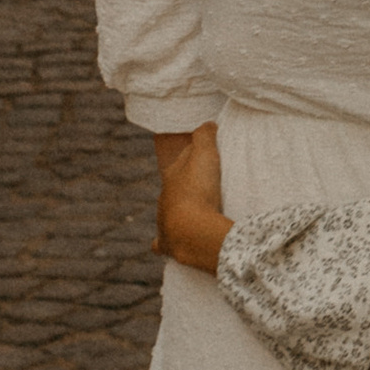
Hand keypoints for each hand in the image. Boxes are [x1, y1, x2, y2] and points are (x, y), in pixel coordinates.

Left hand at [153, 124, 231, 274]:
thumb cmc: (198, 189)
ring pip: (166, 212)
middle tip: (204, 184)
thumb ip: (205, 135)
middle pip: (174, 187)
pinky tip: (164, 244)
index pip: (183, 161)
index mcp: (171, 176)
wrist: (190, 229)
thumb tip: (207, 124)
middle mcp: (164, 198)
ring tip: (193, 212)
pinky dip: (163, 242)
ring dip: (177, 210)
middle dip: (185, 184)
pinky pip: (161, 243)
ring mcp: (164, 221)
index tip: (208, 156)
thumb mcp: (205, 154)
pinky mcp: (168, 244)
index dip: (195, 156)